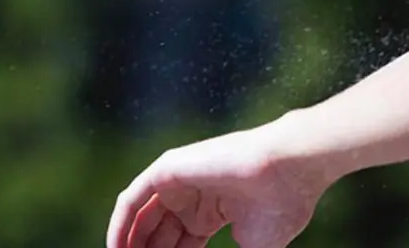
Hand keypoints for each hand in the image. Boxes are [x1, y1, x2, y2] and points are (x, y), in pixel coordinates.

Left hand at [107, 114, 333, 247]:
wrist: (288, 169)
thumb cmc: (281, 207)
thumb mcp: (254, 247)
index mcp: (216, 211)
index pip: (182, 244)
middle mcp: (195, 196)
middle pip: (159, 235)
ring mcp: (182, 181)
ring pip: (142, 218)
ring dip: (131, 245)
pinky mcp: (168, 168)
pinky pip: (132, 200)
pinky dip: (120, 226)